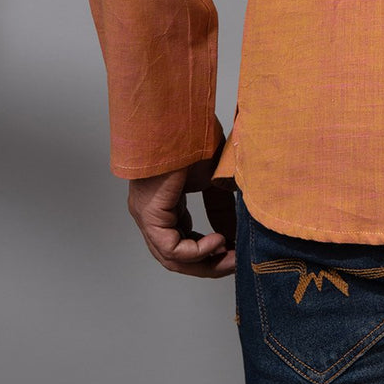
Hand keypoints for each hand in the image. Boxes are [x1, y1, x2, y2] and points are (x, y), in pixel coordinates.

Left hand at [127, 131, 236, 278]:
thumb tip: (233, 236)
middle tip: (236, 263)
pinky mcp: (149, 214)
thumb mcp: (214, 178)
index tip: (235, 254)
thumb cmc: (193, 136)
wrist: (178, 117)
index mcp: (165, 206)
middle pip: (177, 258)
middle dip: (209, 265)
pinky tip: (218, 241)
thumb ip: (221, 208)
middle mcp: (152, 215)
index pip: (183, 244)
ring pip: (171, 258)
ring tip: (230, 256)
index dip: (210, 255)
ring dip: (205, 262)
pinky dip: (196, 250)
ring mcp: (147, 216)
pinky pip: (170, 247)